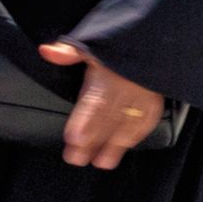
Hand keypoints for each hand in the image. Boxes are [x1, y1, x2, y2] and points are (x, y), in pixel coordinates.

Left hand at [38, 42, 165, 169]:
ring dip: (114, 144)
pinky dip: (135, 135)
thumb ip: (69, 51)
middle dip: (92, 140)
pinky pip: (146, 120)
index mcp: (106, 73)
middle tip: (76, 159)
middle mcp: (125, 86)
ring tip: (101, 162)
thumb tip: (47, 51)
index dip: (84, 120)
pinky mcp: (155, 99)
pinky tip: (125, 146)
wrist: (154, 39)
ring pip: (127, 123)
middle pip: (107, 117)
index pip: (94, 100)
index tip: (73, 138)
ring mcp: (142, 94)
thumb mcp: (92, 42)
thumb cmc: (117, 44)